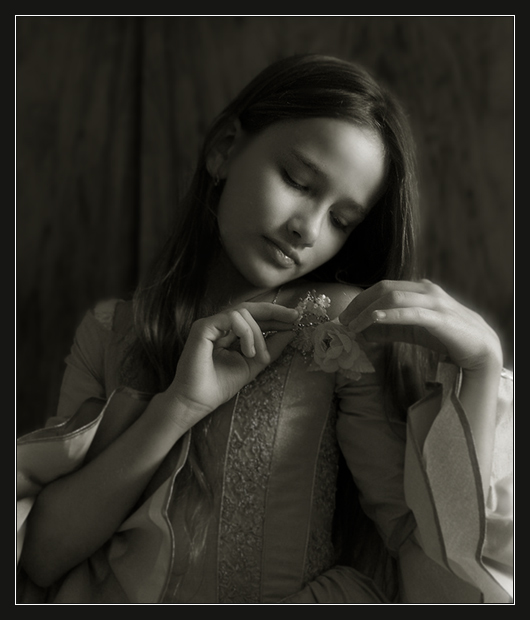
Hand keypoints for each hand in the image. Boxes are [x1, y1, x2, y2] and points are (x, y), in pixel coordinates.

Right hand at [165, 302, 298, 426]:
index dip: (275, 316)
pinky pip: (232, 318)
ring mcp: (209, 324)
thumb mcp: (253, 365)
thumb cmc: (219, 386)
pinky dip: (246, 332)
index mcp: (228, 332)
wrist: (197, 402)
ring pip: (243, 313)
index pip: (253, 317)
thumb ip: (270, 349)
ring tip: (258, 355)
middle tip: (293, 318)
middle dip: (274, 312)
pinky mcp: (203, 327)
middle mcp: (218, 325)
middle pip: (250, 308)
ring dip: (258, 334)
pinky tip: (248, 351)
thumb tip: (290, 332)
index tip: (294, 320)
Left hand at [339, 279, 502, 373]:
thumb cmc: (445, 338)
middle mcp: (425, 290)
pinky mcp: (440, 318)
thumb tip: (361, 333)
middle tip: (343, 321)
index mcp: (418, 289)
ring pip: (394, 298)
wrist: (480, 349)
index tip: (345, 316)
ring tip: (353, 326)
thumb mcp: (410, 331)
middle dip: (360, 304)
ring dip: (369, 311)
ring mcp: (434, 302)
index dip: (360, 300)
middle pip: (384, 288)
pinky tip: (374, 320)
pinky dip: (390, 315)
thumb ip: (388, 329)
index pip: (382, 287)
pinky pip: (410, 313)